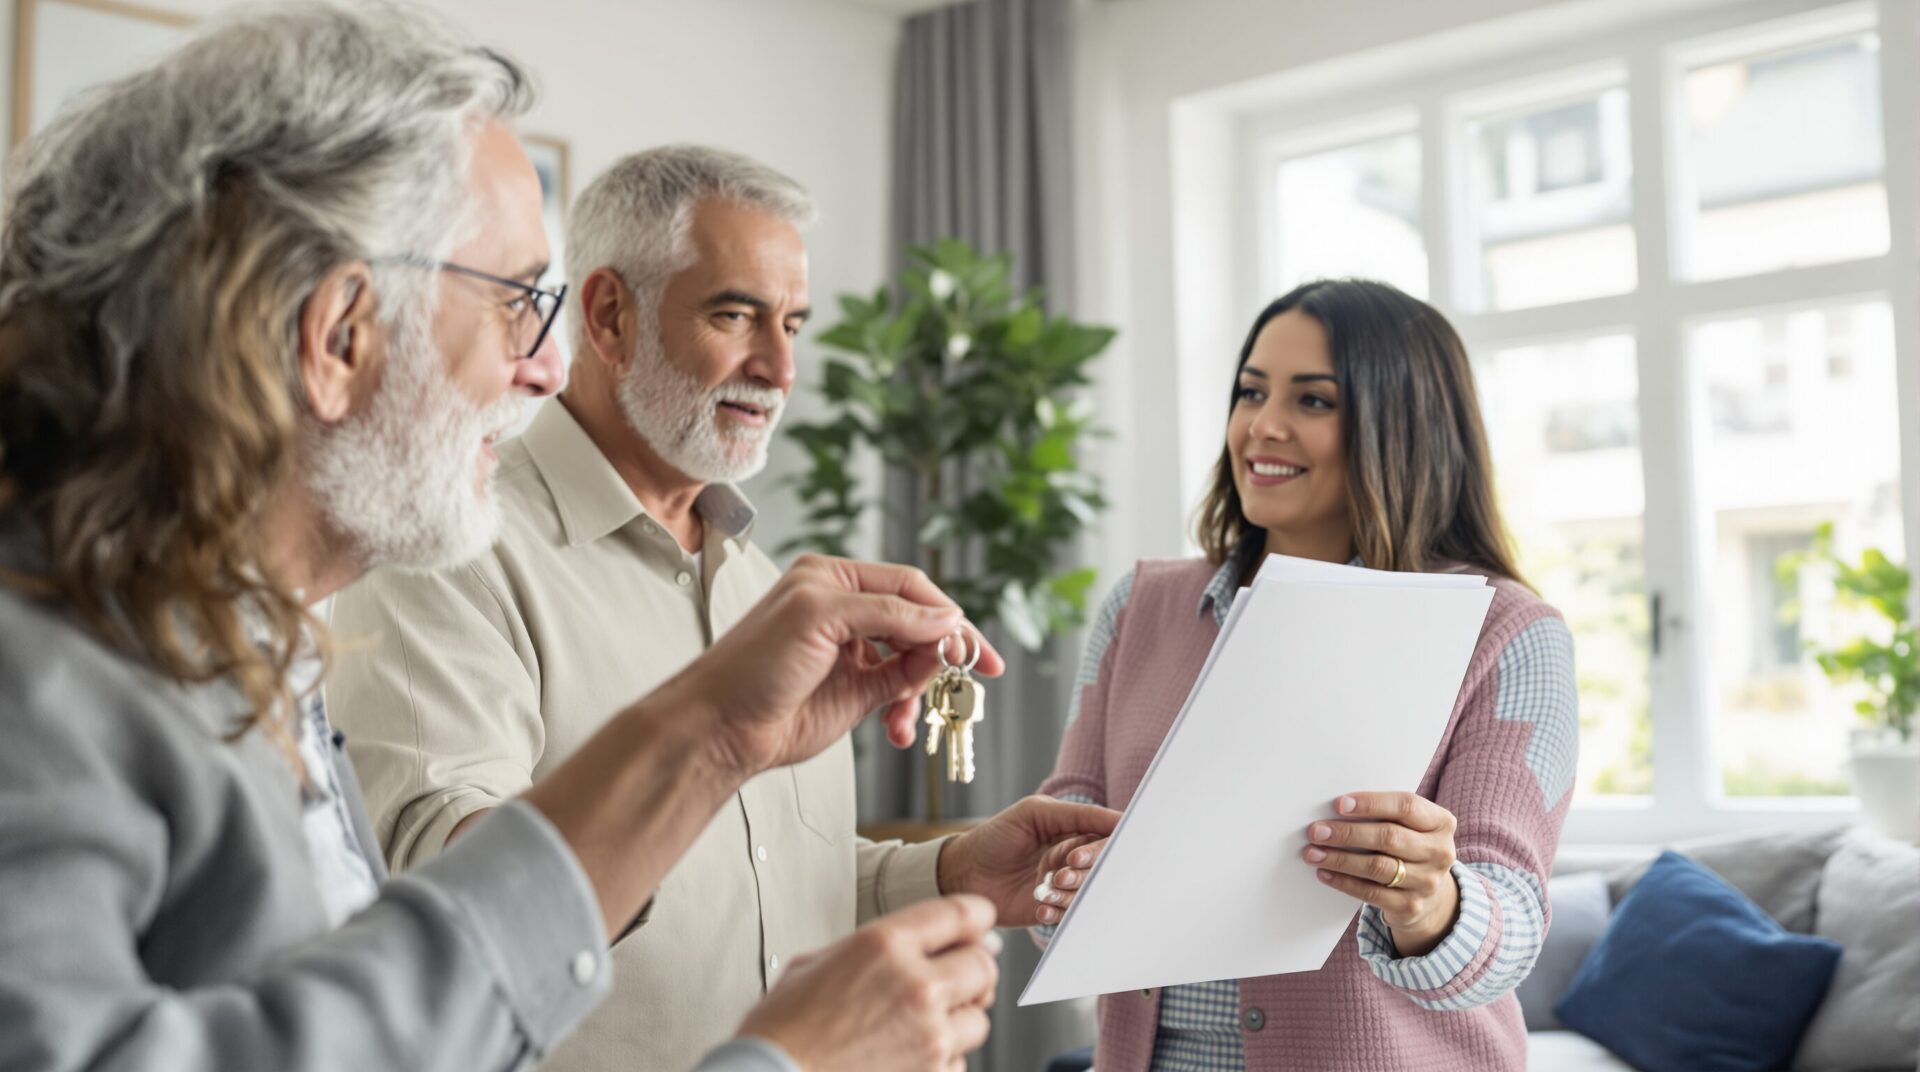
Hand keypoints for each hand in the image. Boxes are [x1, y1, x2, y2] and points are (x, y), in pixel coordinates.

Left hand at [678, 555, 1003, 777]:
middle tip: (968, 677)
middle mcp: (847, 611)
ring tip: (908, 714)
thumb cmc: (752, 664)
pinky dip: (907, 710)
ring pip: (914, 661)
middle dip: (941, 652)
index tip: (970, 645)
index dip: (945, 612)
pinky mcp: (854, 692)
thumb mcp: (820, 618)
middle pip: (918, 622)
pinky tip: (898, 728)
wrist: (720, 727)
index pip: (908, 586)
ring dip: (923, 688)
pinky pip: (900, 694)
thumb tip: (946, 617)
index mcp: (835, 578)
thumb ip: (888, 612)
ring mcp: (852, 654)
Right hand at [735, 894, 1000, 1071]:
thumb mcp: (816, 963)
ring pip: (978, 1019)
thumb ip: (872, 948)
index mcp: (885, 944)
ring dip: (959, 1019)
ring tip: (924, 1024)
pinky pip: (959, 1061)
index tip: (981, 923)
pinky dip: (943, 1058)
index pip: (960, 914)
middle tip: (958, 977)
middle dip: (973, 970)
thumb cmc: (781, 1029)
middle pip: (983, 966)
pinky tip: (910, 1054)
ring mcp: (928, 1034)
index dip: (977, 916)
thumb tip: (915, 943)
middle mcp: (915, 985)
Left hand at [937, 796, 1118, 926]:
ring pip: (1088, 893)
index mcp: (1074, 833)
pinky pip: (1071, 915)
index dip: (1100, 848)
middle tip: (1060, 873)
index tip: (1078, 855)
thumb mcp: (1034, 812)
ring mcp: (1063, 886)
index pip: (1106, 839)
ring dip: (1068, 893)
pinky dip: (1057, 912)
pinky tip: (1040, 908)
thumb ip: (1077, 814)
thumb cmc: (995, 837)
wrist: (962, 873)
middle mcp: (1073, 859)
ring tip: (1043, 889)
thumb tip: (1120, 820)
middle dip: (1084, 872)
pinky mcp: (1052, 910)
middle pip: (1102, 868)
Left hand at [1303, 792, 1460, 956]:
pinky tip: (1324, 873)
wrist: (1430, 896)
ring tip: (1313, 853)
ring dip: (1340, 859)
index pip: (1406, 806)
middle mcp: (1439, 852)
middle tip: (1316, 831)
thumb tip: (1337, 808)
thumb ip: (1385, 815)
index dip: (1371, 804)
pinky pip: (1371, 893)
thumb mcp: (1410, 827)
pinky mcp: (1411, 906)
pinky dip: (1344, 882)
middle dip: (1348, 833)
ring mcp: (1427, 882)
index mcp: (1441, 823)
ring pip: (1377, 867)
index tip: (1339, 804)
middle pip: (1389, 837)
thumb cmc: (1409, 847)